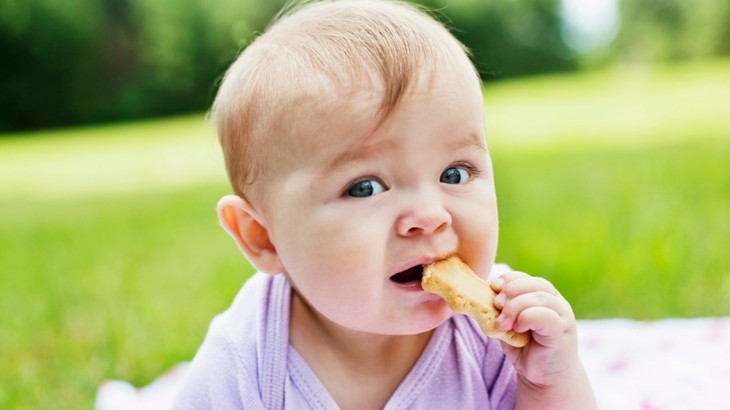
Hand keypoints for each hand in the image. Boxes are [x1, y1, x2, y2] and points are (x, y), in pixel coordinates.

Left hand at [491, 271, 595, 408]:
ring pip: (538, 298)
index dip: (509, 279)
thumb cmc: (525, 349)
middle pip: (533, 284)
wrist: (544, 377)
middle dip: (510, 291)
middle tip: (496, 305)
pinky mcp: (563, 330)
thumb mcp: (508, 325)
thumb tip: (480, 296)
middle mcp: (556, 302)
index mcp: (543, 296)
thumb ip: (500, 310)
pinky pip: (546, 316)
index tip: (493, 287)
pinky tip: (518, 328)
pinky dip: (527, 318)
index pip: (526, 278)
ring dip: (515, 307)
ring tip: (503, 323)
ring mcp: (562, 315)